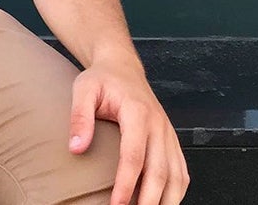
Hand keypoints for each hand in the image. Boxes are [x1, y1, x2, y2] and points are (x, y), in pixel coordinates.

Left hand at [68, 52, 187, 204]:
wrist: (122, 67)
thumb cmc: (102, 79)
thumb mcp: (83, 89)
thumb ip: (79, 117)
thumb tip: (76, 149)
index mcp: (137, 112)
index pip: (134, 156)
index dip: (126, 185)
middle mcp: (158, 125)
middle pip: (159, 172)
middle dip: (148, 202)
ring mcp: (168, 133)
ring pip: (176, 176)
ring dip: (166, 201)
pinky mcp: (171, 140)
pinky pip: (181, 171)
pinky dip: (176, 192)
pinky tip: (164, 203)